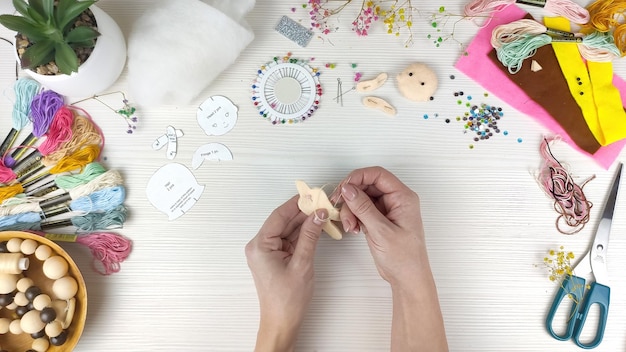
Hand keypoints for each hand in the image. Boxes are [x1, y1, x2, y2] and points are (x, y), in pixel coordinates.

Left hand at [245, 195, 326, 351]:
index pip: (279, 216)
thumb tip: (317, 214)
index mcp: (260, 246)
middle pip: (283, 221)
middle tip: (321, 202)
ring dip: (304, 222)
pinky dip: (303, 234)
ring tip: (322, 212)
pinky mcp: (275, 257)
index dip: (296, 204)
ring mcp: (267, 251)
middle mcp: (260, 246)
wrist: (282, 322)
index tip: (311, 194)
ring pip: (288, 230)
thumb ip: (310, 236)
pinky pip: (289, 239)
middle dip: (303, 212)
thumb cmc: (287, 300)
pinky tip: (316, 227)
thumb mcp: (302, 263)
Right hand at [334, 166, 426, 286]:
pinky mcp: (379, 220)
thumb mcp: (381, 231)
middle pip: (367, 185)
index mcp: (403, 198)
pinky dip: (354, 217)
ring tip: (350, 225)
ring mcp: (387, 210)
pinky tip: (353, 229)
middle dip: (351, 196)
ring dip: (351, 209)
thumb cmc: (404, 258)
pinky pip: (362, 210)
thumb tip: (348, 189)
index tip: (343, 187)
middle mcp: (396, 200)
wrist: (407, 279)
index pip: (378, 175)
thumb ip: (363, 208)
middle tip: (339, 206)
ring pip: (362, 198)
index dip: (358, 177)